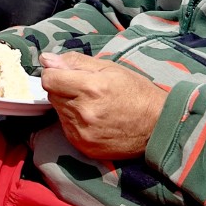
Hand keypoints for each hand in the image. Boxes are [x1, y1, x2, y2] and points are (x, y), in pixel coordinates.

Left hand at [39, 51, 164, 159]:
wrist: (157, 126)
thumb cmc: (136, 93)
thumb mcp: (110, 68)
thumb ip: (75, 62)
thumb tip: (47, 59)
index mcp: (91, 88)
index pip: (49, 79)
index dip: (55, 73)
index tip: (65, 73)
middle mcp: (83, 112)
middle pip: (52, 94)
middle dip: (64, 88)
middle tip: (86, 89)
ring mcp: (82, 132)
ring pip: (58, 111)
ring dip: (69, 105)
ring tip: (92, 104)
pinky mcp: (83, 146)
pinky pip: (66, 128)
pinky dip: (74, 121)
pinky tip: (93, 119)